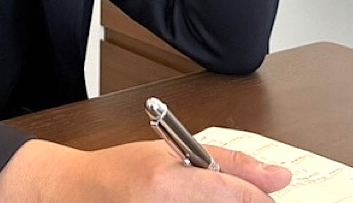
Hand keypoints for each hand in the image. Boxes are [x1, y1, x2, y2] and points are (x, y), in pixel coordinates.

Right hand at [0, 139, 290, 202]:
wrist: (73, 191)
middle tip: (214, 195)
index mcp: (168, 186)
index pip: (235, 196)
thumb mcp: (172, 153)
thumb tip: (279, 177)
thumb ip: (228, 164)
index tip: (264, 198)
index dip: (256, 198)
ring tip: (183, 196)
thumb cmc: (118, 170)